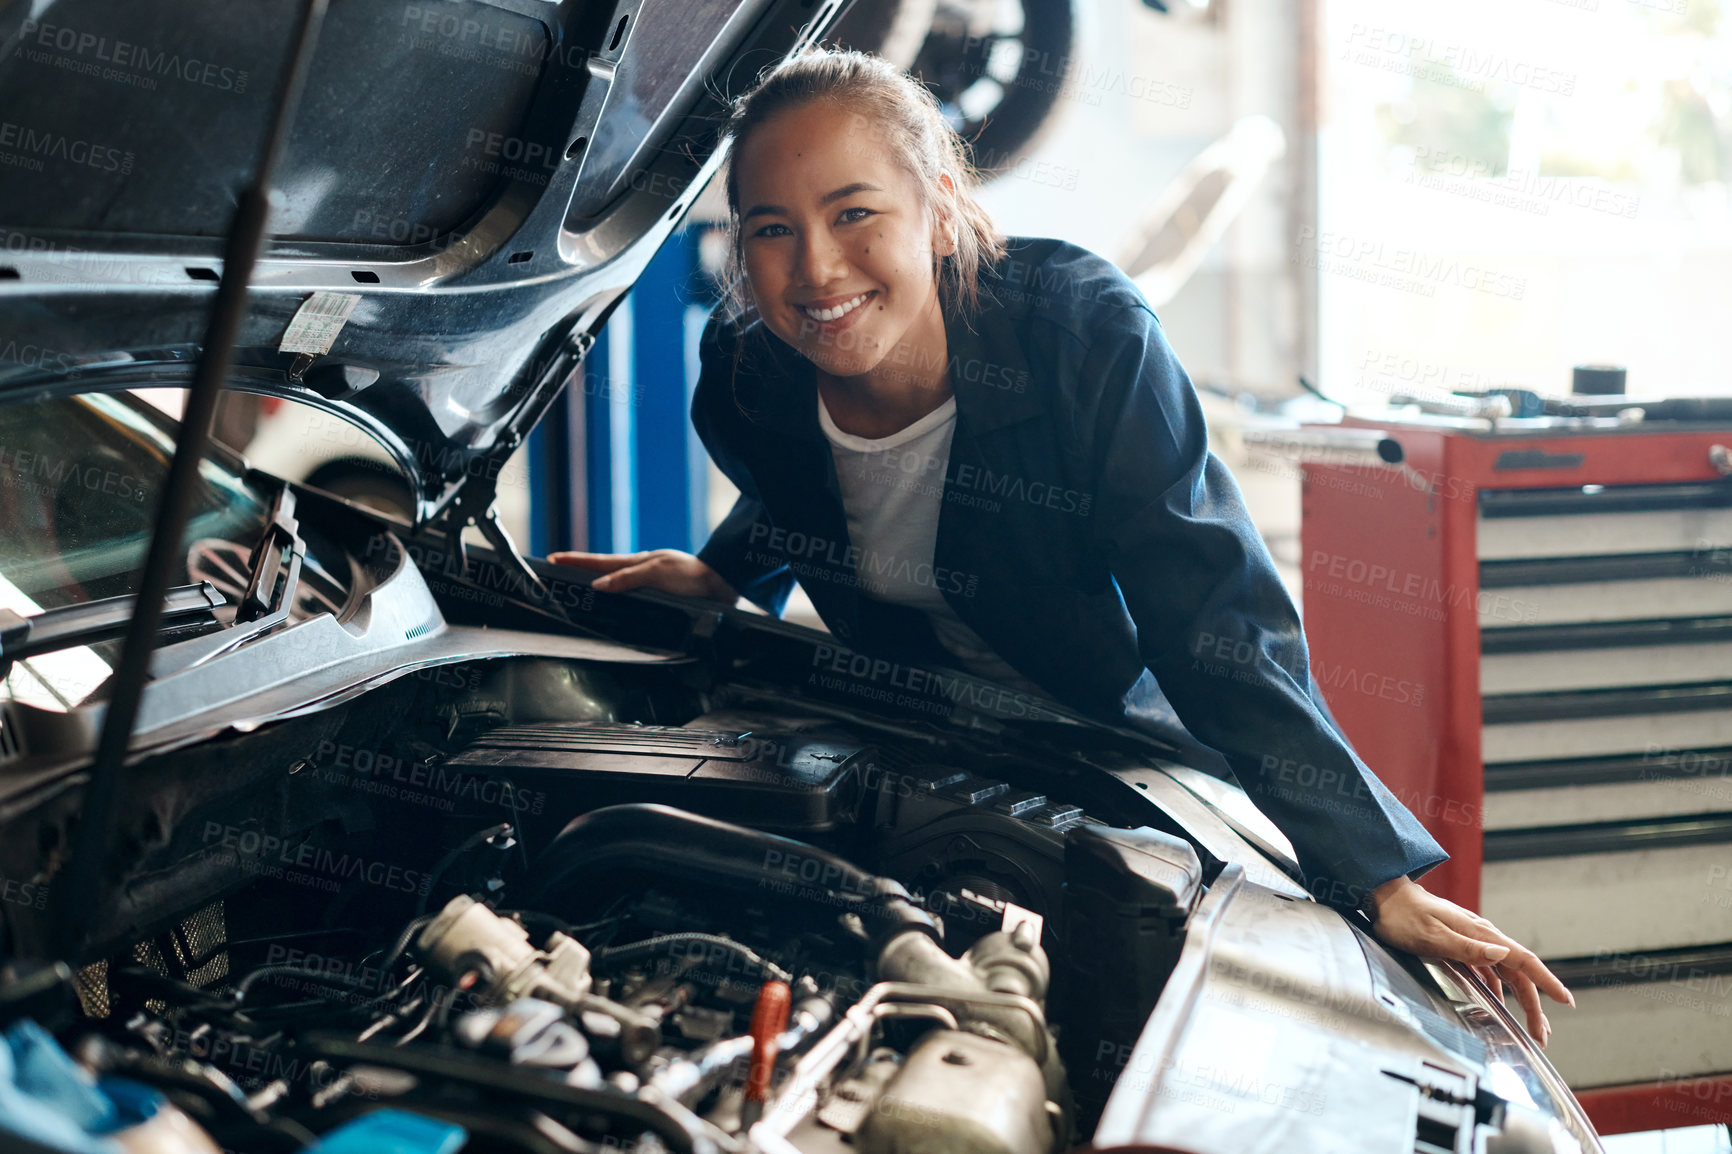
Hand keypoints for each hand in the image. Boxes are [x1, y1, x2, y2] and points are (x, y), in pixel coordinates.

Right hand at [546, 549, 737, 604]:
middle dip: (581, 570)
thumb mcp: (657, 574)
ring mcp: (651, 582)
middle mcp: (643, 571)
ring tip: (578, 585)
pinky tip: (615, 602)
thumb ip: (627, 580)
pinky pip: (632, 595)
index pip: (600, 562)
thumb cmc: (691, 577)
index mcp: (639, 562)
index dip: (577, 562)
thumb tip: (598, 585)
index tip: (553, 558)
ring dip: (598, 582)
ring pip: (618, 582)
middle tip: (558, 568)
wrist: (722, 584)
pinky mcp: (661, 595)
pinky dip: (617, 596)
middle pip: (605, 570)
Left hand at [1365, 875, 1574, 1046]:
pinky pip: (1488, 972)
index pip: (1524, 960)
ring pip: (1505, 975)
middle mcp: (1482, 937)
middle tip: (1542, 1035)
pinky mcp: (1460, 945)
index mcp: (1481, 934)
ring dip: (1520, 1001)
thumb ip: (1467, 948)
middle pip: (1518, 974)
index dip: (1547, 982)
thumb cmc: (1404, 916)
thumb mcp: (1432, 936)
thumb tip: (1503, 955)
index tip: (1566, 1000)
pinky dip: (1499, 990)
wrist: (1385, 898)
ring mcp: (1472, 941)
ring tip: (1530, 1026)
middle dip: (1534, 1005)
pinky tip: (1500, 1004)